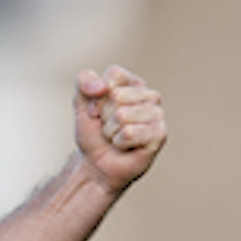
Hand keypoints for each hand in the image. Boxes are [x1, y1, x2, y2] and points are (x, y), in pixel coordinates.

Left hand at [72, 66, 165, 191]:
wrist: (96, 165)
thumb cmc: (93, 134)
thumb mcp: (81, 103)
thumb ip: (84, 82)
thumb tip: (103, 86)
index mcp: (132, 82)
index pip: (114, 75)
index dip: (97, 97)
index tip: (97, 111)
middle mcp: (149, 95)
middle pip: (117, 96)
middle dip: (104, 116)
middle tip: (108, 128)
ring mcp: (157, 114)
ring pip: (122, 115)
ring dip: (111, 132)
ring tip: (116, 138)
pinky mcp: (159, 133)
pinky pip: (129, 133)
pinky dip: (119, 143)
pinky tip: (125, 147)